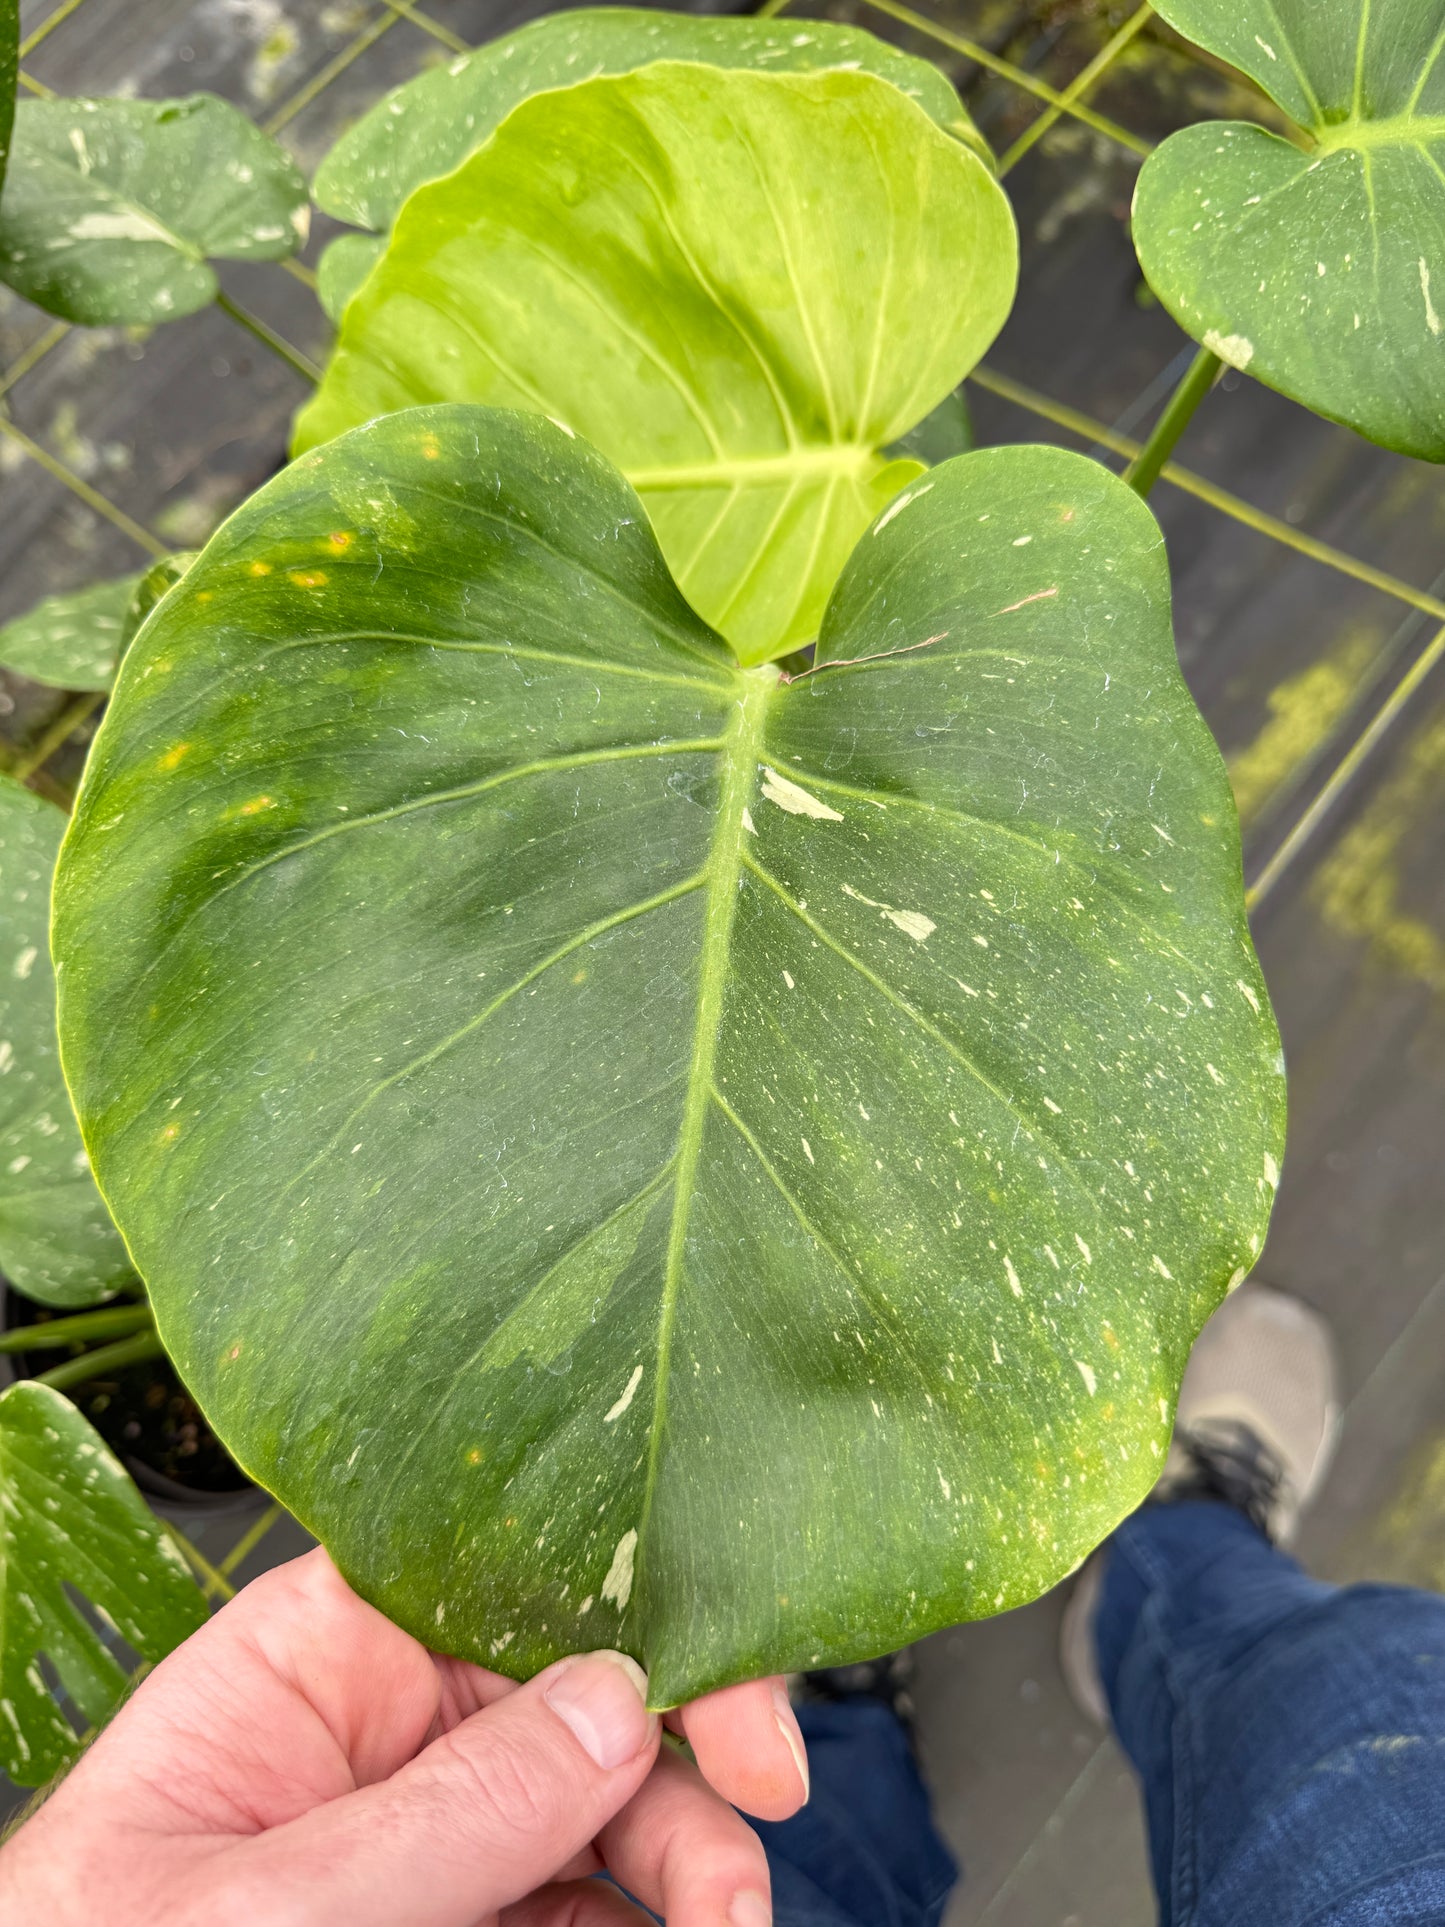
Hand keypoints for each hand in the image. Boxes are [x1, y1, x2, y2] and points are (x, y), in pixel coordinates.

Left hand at [0, 1547, 808, 1925]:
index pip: (510, 1586)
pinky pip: (571, 1910)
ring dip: (682, 1871)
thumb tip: (619, 1702)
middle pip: (587, 1714)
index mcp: (319, 1662)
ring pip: (601, 1822)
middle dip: (682, 1788)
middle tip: (736, 1893)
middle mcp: (385, 1740)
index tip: (741, 1724)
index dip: (644, 1627)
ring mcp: (422, 1847)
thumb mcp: (265, 1904)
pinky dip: (636, 1925)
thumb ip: (447, 1808)